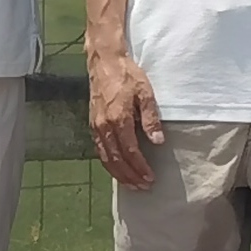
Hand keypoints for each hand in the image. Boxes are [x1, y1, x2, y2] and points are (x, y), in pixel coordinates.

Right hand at [86, 48, 162, 189]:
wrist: (104, 63)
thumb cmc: (128, 75)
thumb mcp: (145, 93)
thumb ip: (150, 118)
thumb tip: (158, 141)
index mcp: (118, 119)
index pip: (130, 151)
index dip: (140, 167)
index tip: (150, 178)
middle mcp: (104, 126)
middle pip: (116, 160)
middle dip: (130, 176)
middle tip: (142, 187)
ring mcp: (96, 126)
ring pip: (105, 158)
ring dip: (118, 174)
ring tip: (131, 184)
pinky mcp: (93, 124)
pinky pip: (99, 150)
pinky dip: (108, 163)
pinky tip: (117, 169)